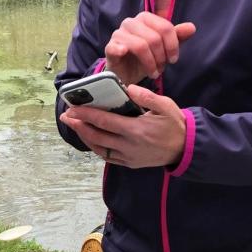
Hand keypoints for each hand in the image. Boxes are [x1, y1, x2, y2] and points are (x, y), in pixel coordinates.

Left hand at [59, 85, 186, 168]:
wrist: (186, 149)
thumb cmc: (174, 124)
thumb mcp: (166, 106)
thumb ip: (147, 96)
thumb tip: (128, 88)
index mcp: (136, 129)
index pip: (104, 121)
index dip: (86, 115)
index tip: (73, 108)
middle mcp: (129, 145)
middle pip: (96, 136)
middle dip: (78, 126)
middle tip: (66, 116)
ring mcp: (128, 157)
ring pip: (99, 148)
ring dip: (84, 137)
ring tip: (74, 127)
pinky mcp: (130, 163)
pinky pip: (108, 157)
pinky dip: (96, 148)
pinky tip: (90, 139)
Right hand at [103, 12, 196, 85]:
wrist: (125, 74)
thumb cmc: (145, 59)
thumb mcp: (163, 49)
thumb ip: (177, 37)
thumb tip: (192, 27)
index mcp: (145, 18)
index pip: (165, 27)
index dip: (173, 46)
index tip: (173, 60)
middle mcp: (131, 22)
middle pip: (154, 37)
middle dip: (161, 57)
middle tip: (161, 69)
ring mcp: (118, 34)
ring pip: (140, 45)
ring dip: (150, 63)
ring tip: (152, 73)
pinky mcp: (109, 47)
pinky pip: (116, 47)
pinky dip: (123, 52)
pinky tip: (127, 57)